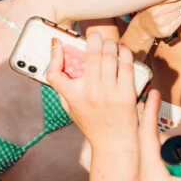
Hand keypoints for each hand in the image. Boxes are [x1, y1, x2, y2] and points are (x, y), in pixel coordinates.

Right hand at [49, 34, 139, 155]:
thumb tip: (60, 58)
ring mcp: (109, 94)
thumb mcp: (71, 108)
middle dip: (93, 39)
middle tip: (94, 36)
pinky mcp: (127, 95)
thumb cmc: (92, 124)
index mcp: (73, 97)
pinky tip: (122, 50)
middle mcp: (90, 94)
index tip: (58, 44)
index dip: (54, 56)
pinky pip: (125, 66)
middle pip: (90, 55)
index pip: (54, 74)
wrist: (114, 144)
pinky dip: (124, 53)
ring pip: (109, 56)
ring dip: (110, 44)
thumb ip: (65, 86)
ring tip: (109, 42)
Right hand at [126, 0, 180, 52]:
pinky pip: (180, 20)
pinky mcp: (166, 31)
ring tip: (169, 13)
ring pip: (180, 12)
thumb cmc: (152, 10)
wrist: (143, 27)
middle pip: (179, 4)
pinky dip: (178, 19)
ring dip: (178, 11)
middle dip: (178, 3)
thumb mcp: (156, 1)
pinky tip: (170, 20)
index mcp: (153, 4)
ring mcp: (161, 23)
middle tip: (170, 6)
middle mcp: (156, 14)